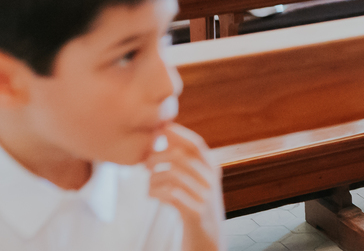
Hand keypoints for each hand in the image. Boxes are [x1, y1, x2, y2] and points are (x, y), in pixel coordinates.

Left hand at [146, 123, 224, 250]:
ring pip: (174, 176)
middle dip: (158, 157)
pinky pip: (172, 195)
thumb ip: (187, 163)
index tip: (160, 128)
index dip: (178, 134)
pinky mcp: (195, 214)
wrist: (208, 241)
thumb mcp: (197, 183)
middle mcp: (211, 180)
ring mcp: (205, 197)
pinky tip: (153, 196)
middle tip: (145, 164)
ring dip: (154, 179)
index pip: (196, 144)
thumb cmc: (195, 208)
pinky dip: (157, 193)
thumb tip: (165, 136)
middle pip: (183, 157)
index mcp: (212, 169)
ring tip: (149, 185)